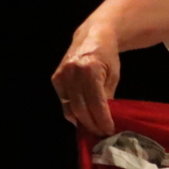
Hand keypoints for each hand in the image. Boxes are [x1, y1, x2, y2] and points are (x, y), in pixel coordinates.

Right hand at [52, 19, 119, 136]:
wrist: (92, 35)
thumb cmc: (107, 55)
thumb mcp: (113, 75)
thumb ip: (108, 96)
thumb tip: (105, 119)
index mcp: (90, 70)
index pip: (96, 103)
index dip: (102, 120)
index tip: (109, 130)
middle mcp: (72, 72)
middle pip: (81, 108)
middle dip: (92, 124)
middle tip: (102, 133)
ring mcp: (62, 75)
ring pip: (70, 108)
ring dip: (82, 122)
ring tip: (93, 128)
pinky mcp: (56, 78)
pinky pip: (63, 101)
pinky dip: (72, 112)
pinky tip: (81, 118)